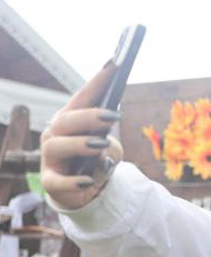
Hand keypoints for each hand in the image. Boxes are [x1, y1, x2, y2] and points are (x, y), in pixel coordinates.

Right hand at [40, 63, 124, 208]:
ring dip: (79, 143)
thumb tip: (103, 148)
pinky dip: (72, 181)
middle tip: (113, 116)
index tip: (114, 66)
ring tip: (102, 144)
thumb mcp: (110, 150)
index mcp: (71, 121)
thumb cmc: (98, 161)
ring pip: (55, 145)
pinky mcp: (51, 182)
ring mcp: (50, 159)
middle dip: (88, 116)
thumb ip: (109, 145)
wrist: (88, 190)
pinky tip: (89, 181)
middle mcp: (56, 135)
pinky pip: (57, 182)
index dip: (97, 82)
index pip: (82, 98)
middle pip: (65, 120)